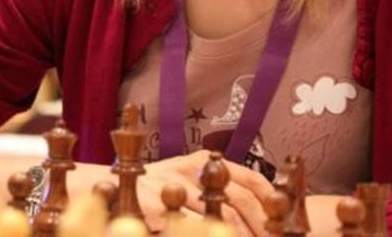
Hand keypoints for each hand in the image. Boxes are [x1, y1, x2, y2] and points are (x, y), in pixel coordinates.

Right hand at [138, 151, 271, 235]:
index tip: (282, 225)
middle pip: (234, 199)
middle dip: (257, 228)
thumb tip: (260, 216)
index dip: (269, 202)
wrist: (109, 187)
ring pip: (210, 216)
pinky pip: (175, 224)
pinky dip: (190, 233)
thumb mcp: (189, 183)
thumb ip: (218, 193)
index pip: (249, 179)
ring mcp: (169, 185)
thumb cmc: (158, 191)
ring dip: (229, 236)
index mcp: (204, 162)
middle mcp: (189, 169)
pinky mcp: (147, 202)